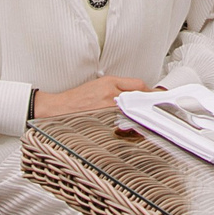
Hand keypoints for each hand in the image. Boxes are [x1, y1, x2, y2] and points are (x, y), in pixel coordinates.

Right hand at [33, 76, 148, 119]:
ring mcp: (107, 110)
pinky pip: (123, 125)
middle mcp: (110, 95)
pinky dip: (130, 127)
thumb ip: (118, 88)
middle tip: (155, 111)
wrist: (57, 109)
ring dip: (141, 116)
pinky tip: (133, 130)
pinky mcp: (103, 122)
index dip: (150, 92)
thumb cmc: (77, 99)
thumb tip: (137, 93)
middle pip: (139, 99)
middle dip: (148, 105)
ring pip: (133, 112)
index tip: (156, 97)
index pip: (139, 85)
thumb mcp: (98, 85)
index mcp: (109, 83)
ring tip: (145, 122)